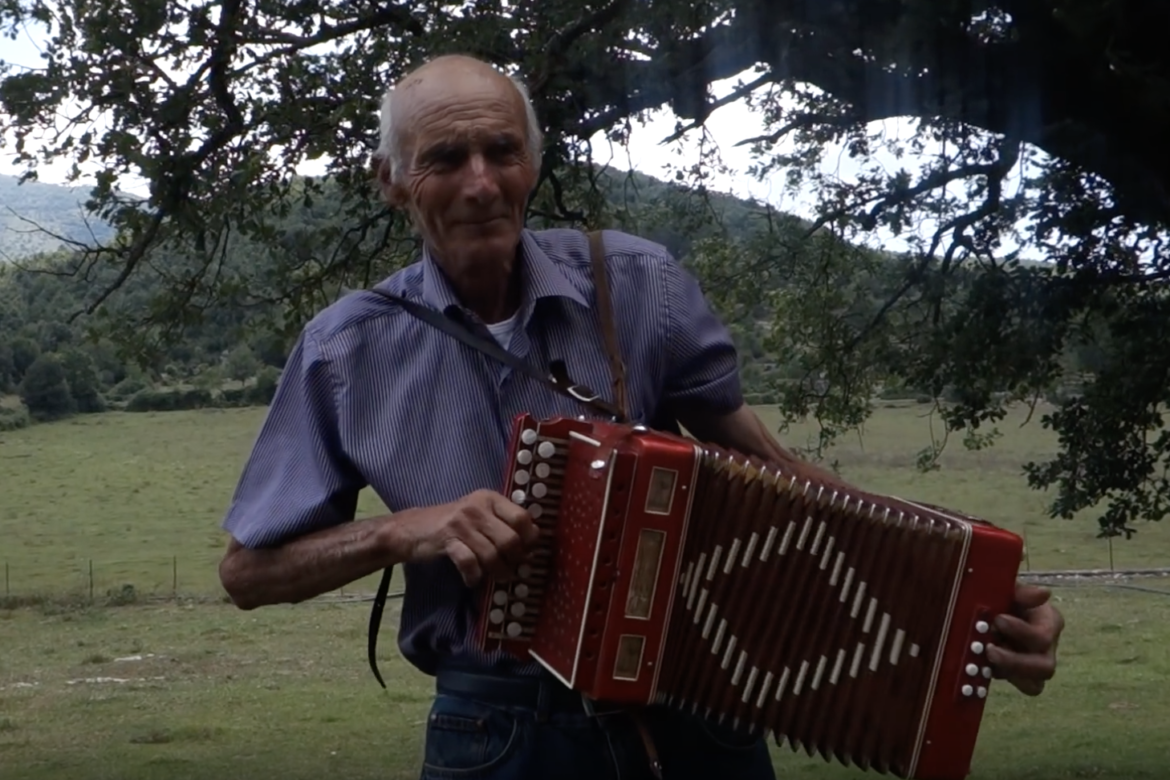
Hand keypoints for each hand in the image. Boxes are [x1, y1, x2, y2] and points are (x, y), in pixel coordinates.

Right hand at [395, 489, 539, 586]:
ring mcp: (462, 522)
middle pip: (510, 540)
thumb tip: (533, 545)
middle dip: (513, 560)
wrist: (412, 528)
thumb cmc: (453, 523)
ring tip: (493, 576)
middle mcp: (477, 507)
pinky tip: (473, 579)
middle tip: (509, 568)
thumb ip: (504, 524)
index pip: (522, 518)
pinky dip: (474, 576)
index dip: (529, 539)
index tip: (526, 551)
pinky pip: (470, 563)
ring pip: (492, 554)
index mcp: (490, 499)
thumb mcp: (480, 515)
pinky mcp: (447, 538)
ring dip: (496, 572)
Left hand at [985, 582, 1063, 695]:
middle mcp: (1048, 647)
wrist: (991, 607)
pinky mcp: (1021, 676)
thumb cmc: (1004, 596)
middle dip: (1014, 661)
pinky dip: (1001, 678)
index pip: (1042, 636)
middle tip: (989, 649)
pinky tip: (983, 666)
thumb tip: (1044, 593)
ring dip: (1008, 673)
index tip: (998, 619)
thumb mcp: (1010, 589)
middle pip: (1044, 667)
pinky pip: (1020, 687)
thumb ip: (1023, 592)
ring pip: (1034, 684)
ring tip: (984, 658)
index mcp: (1049, 621)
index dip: (1020, 631)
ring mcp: (1036, 665)